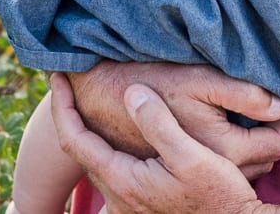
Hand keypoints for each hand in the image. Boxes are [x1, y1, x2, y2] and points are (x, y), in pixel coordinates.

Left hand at [51, 74, 268, 213]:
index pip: (75, 140)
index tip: (58, 79)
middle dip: (73, 116)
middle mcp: (118, 198)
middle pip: (82, 150)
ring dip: (90, 132)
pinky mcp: (140, 207)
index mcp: (124, 181)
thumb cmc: (220, 196)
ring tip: (92, 103)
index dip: (62, 107)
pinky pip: (112, 171)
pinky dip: (107, 147)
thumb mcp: (193, 155)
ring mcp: (127, 206)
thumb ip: (159, 123)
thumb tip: (131, 92)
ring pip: (98, 161)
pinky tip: (124, 134)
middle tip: (73, 85)